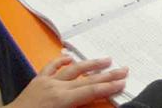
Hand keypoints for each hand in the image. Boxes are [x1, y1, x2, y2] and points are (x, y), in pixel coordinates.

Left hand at [12, 56, 127, 107]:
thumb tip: (91, 103)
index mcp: (62, 100)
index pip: (91, 91)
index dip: (109, 87)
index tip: (122, 83)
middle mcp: (56, 87)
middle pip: (87, 79)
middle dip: (107, 75)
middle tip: (123, 70)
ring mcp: (46, 82)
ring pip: (73, 70)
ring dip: (90, 64)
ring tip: (106, 60)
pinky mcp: (37, 81)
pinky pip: (51, 67)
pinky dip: (61, 61)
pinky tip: (69, 57)